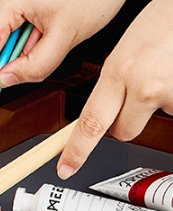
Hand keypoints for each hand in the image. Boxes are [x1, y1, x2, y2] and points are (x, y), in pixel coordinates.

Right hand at [0, 0, 124, 120]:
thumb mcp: (67, 34)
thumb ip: (36, 64)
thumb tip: (8, 80)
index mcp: (7, 2)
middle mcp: (3, 1)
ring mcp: (10, 3)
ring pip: (2, 44)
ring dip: (18, 58)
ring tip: (50, 46)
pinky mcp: (20, 5)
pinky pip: (14, 34)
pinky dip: (25, 49)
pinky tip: (46, 42)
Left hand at [57, 0, 172, 178]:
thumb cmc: (160, 25)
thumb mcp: (123, 54)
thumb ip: (111, 85)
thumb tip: (103, 116)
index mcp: (118, 72)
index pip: (90, 123)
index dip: (76, 151)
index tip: (66, 168)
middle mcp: (142, 86)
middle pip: (122, 132)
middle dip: (124, 122)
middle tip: (134, 96)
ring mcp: (167, 94)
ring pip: (150, 120)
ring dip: (153, 106)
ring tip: (160, 75)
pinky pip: (172, 111)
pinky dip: (171, 98)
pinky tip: (170, 76)